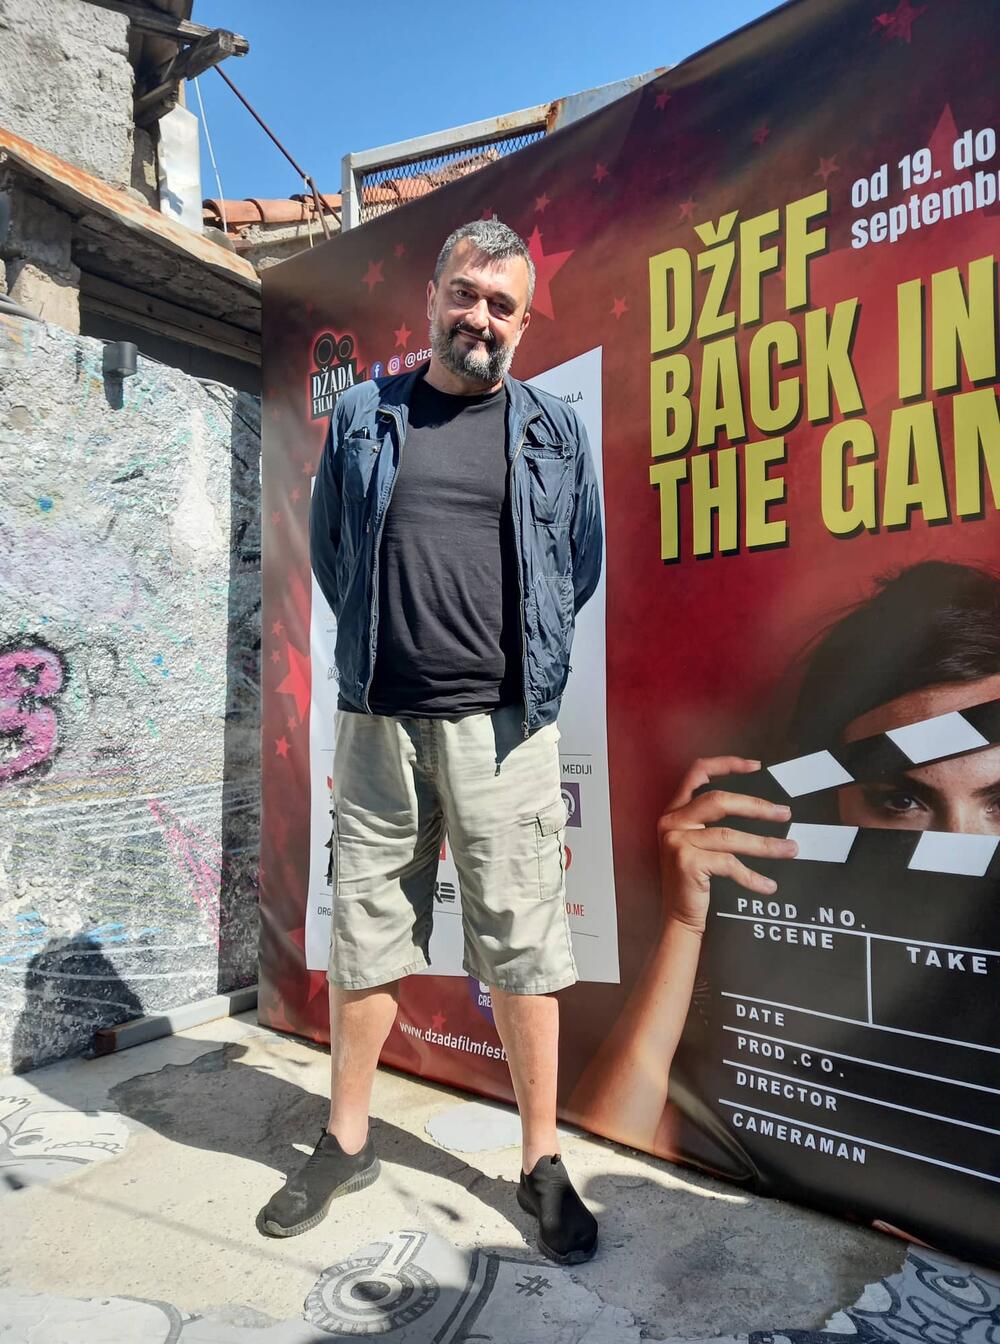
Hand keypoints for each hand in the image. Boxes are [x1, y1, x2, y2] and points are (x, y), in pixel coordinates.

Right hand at [657, 757, 797, 933]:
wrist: (678, 917)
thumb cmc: (695, 880)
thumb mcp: (697, 844)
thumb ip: (712, 823)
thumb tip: (760, 807)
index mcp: (674, 811)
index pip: (697, 774)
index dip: (726, 765)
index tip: (756, 766)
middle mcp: (671, 822)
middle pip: (719, 801)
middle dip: (756, 806)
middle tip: (785, 814)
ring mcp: (677, 842)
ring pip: (730, 836)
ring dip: (765, 844)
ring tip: (791, 850)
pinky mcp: (687, 862)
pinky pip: (730, 864)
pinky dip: (752, 876)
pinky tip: (769, 886)